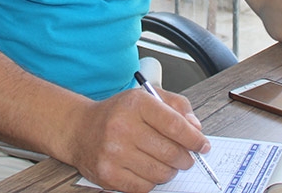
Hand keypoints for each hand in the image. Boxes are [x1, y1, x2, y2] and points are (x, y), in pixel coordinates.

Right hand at [66, 87, 210, 192]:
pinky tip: (145, 168)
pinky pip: (144, 187)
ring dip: (169, 170)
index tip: (202, 145)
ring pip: (160, 172)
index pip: (175, 125)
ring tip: (162, 161)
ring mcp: (114, 153)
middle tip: (185, 157)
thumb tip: (196, 128)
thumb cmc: (118, 114)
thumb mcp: (146, 98)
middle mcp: (123, 127)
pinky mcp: (108, 174)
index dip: (194, 139)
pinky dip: (151, 181)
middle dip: (185, 158)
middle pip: (170, 152)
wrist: (79, 129)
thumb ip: (176, 106)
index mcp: (136, 104)